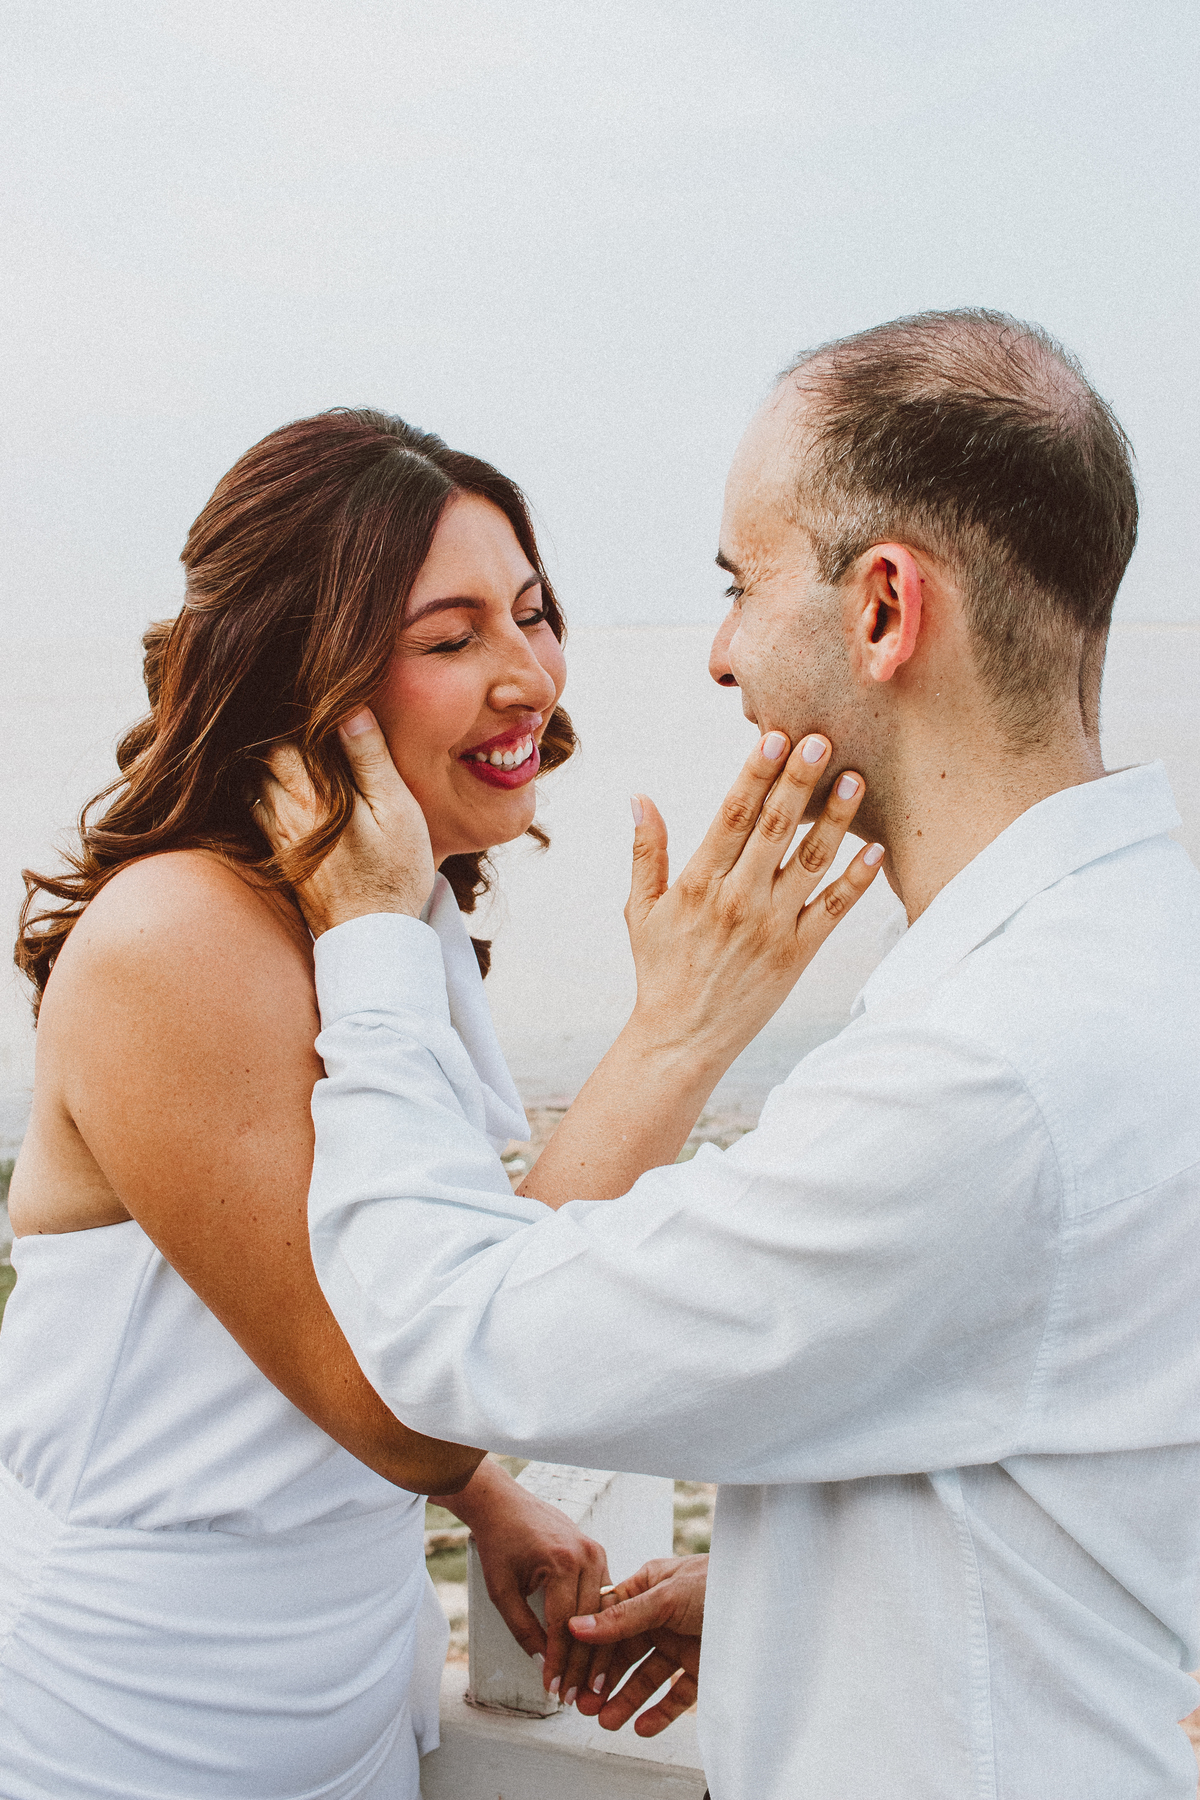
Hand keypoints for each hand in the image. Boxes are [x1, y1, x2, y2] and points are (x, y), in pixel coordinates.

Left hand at [256, 710, 435, 933]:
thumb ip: (369, 759)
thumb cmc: (394, 872)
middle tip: (302, 727)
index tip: (312, 707)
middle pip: (264, 760)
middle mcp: (284, 811)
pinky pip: (259, 813)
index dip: (295, 719)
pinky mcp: (280, 856)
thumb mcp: (396, 810)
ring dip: (269, 769)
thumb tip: (348, 709)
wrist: (372, 937)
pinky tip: (289, 794)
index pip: (284, 739)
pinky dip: (266, 795)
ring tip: (295, 756)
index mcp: (312, 793)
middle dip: (279, 741)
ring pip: (256, 786)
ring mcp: (277, 836)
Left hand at [433, 1459, 609, 1705]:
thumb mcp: (502, 1591)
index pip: (565, 1626)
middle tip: (576, 1698)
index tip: (556, 1691)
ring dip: (597, 1649)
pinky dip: (599, 1624)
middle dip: (582, 1664)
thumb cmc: (498, 1543)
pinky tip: (594, 1650)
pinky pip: (604, 1594)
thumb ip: (523, 1629)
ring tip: (590, 1683)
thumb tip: (544, 1666)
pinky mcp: (597, 1552)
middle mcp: (585, 1555)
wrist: (502, 1504)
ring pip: (603, 1612)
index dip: (561, 1663)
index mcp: (561, 1562)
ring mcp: (595, 1551)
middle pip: (590, 1623)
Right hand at [569, 1554, 707, 1735]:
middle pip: (624, 1651)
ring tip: (607, 1720)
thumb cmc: (719, 1580)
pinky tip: (642, 1725)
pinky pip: (675, 1694)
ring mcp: (681, 1642)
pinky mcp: (701, 1667)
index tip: (571, 1671)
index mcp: (648, 1587)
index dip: (590, 1645)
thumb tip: (579, 1626)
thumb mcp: (665, 1596)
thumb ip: (622, 1617)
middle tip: (585, 1704)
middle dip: (603, 1679)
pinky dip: (659, 1712)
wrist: (770, 1601)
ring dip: (625, 1699)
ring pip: (645, 1676)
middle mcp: (662, 1616)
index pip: (609, 1619)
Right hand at [625, 732, 881, 1074]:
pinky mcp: (796, 954)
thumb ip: (646, 851)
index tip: (775, 738)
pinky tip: (875, 848)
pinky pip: (832, 910)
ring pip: (809, 863)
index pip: (732, 817)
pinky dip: (856, 880)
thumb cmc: (660, 969)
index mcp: (698, 883)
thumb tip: (640, 797)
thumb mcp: (641, 910)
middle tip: (824, 739)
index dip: (755, 775)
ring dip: (835, 820)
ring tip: (856, 779)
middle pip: (774, 830)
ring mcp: (770, 927)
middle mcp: (736, 900)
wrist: (681, 1037)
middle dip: (800, 781)